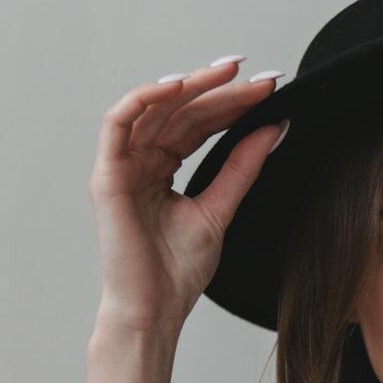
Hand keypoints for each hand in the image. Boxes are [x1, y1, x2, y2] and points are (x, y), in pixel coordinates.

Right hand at [88, 59, 286, 334]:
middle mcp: (140, 161)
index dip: (232, 103)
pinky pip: (118, 122)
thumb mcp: (220, 209)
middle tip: (257, 73)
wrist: (154, 311)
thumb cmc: (178, 272)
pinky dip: (145, 98)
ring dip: (190, 85)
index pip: (199, 124)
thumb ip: (243, 166)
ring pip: (153, 108)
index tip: (270, 87)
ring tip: (227, 71)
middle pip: (180, 111)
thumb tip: (275, 126)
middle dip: (219, 88)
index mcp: (163, 169)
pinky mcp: (106, 175)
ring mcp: (121, 166)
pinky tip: (180, 85)